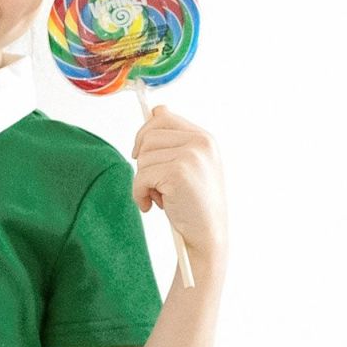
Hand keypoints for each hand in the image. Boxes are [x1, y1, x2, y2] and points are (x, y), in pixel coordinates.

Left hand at [130, 104, 227, 260]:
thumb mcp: (190, 167)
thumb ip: (175, 141)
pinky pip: (141, 176)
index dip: (145, 134)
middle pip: (149, 135)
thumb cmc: (194, 206)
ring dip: (142, 181)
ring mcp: (191, 156)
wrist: (207, 237)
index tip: (140, 155)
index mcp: (204, 138)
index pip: (163, 117)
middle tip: (149, 183)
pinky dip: (139, 194)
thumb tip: (156, 109)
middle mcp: (200, 142)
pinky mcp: (178, 172)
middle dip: (142, 160)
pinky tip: (151, 206)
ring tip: (157, 198)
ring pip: (143, 157)